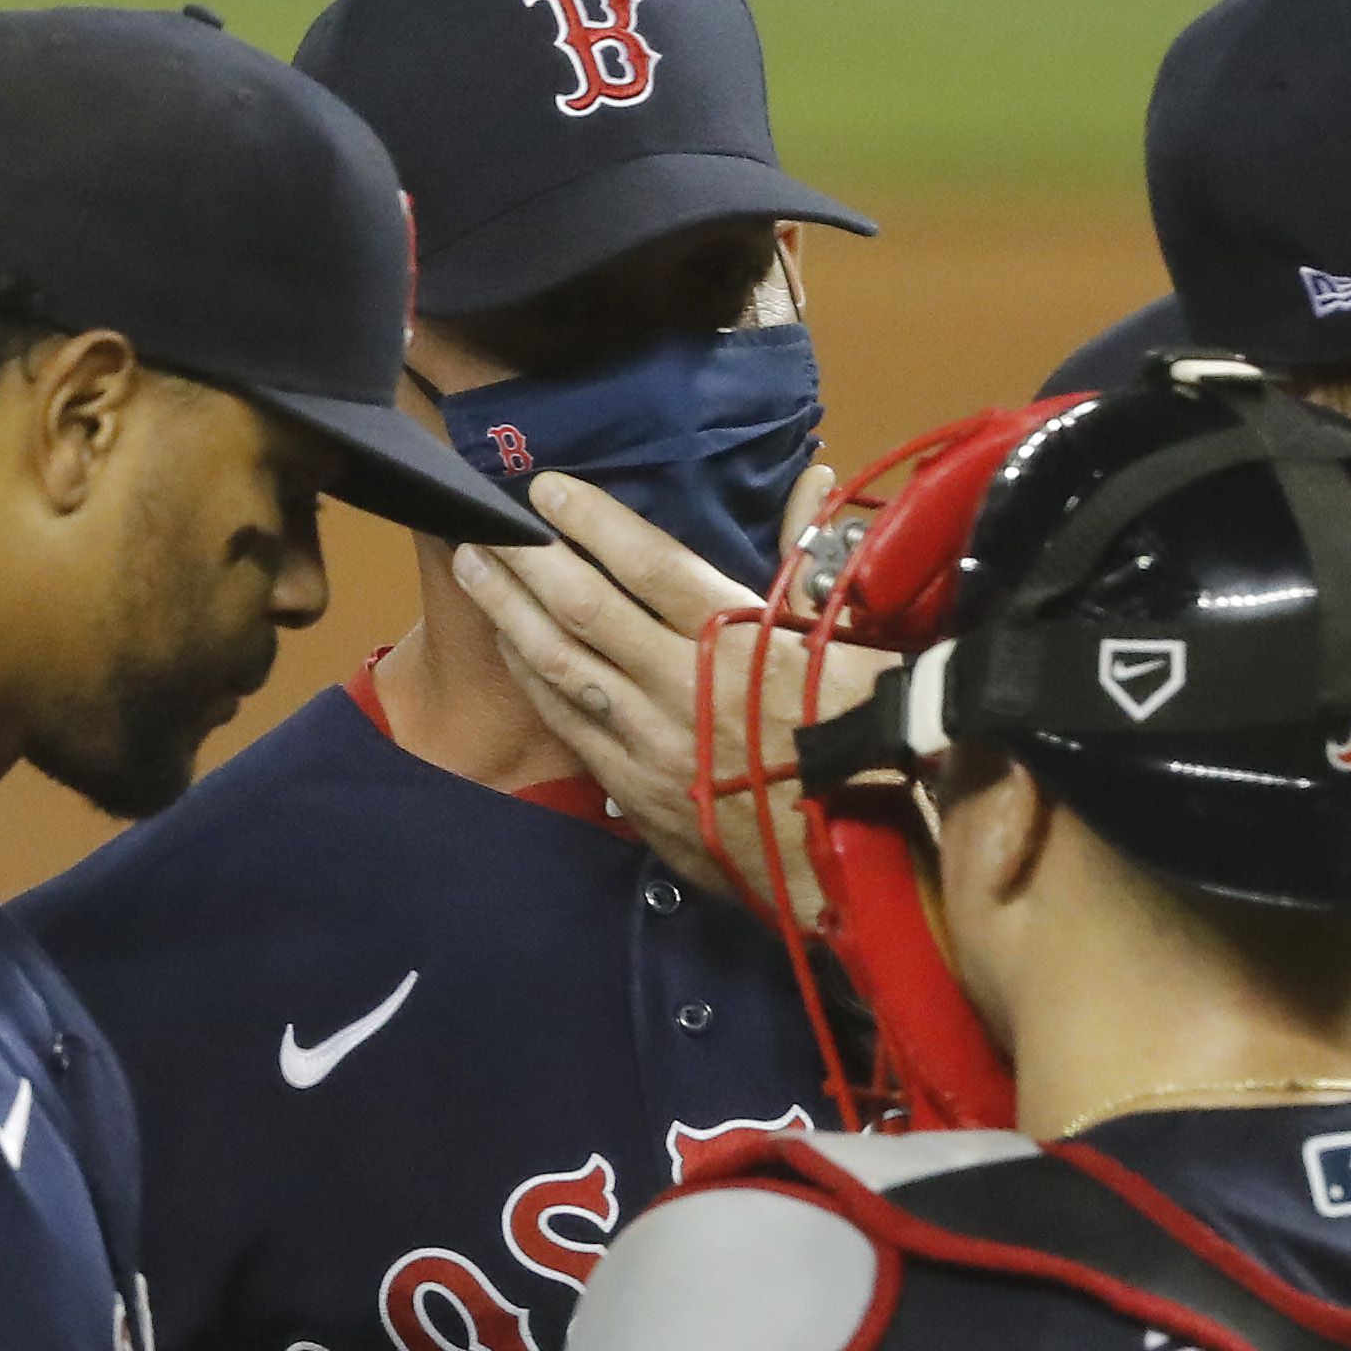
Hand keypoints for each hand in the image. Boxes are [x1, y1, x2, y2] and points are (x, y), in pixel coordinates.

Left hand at [453, 465, 854, 920]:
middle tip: (484, 519)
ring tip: (475, 570)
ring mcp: (650, 745)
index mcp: (740, 642)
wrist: (861, 871)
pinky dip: (534, 680)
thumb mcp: (865, 645)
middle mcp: (681, 687)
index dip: (593, 519)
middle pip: (584, 609)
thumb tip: (810, 479)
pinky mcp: (637, 793)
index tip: (548, 488)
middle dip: (527, 559)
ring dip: (510, 614)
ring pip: (561, 668)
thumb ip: (818, 561)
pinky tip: (512, 650)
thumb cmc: (874, 748)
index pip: (648, 562)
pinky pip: (570, 726)